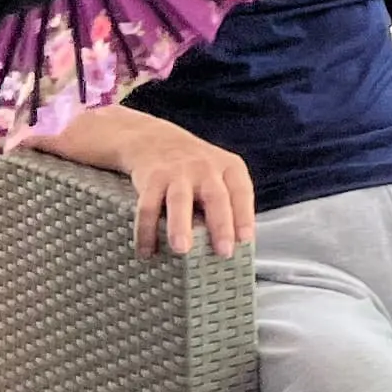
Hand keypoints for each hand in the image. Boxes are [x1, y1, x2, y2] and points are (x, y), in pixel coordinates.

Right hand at [112, 117, 254, 256]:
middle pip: (215, 197)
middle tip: (223, 251)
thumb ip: (228, 203)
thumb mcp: (220, 174)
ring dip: (180, 226)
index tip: (245, 240)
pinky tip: (146, 251)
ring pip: (179, 200)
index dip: (244, 216)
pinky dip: (146, 231)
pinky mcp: (151, 178)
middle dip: (221, 225)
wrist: (155, 140)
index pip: (242, 193)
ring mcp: (177, 172)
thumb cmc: (196, 168)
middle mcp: (206, 168)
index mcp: (229, 168)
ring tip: (181, 249)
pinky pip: (147, 207)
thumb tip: (235, 247)